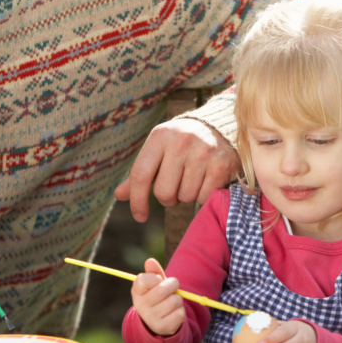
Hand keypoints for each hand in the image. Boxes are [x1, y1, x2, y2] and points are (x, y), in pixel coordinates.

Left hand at [115, 118, 240, 221]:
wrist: (220, 126)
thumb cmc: (181, 142)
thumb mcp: (159, 149)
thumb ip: (141, 172)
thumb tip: (119, 196)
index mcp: (160, 136)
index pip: (140, 175)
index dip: (137, 200)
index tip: (139, 216)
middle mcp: (181, 142)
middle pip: (164, 192)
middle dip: (168, 198)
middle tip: (176, 187)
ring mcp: (203, 152)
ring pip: (185, 197)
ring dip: (187, 195)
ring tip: (193, 179)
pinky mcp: (222, 164)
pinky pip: (204, 197)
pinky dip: (204, 195)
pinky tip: (207, 180)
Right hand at [131, 258, 184, 336]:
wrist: (156, 318)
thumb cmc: (156, 294)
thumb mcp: (153, 282)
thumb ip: (153, 271)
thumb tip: (150, 261)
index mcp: (137, 291)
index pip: (144, 280)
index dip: (156, 277)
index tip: (159, 279)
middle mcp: (141, 306)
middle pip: (163, 290)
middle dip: (173, 284)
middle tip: (173, 285)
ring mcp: (151, 318)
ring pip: (174, 301)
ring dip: (178, 298)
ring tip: (172, 300)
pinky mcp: (163, 327)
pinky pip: (180, 313)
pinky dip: (180, 310)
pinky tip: (173, 311)